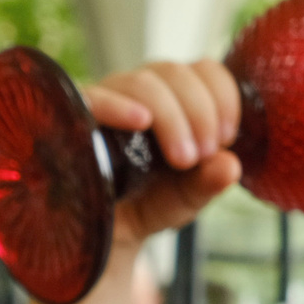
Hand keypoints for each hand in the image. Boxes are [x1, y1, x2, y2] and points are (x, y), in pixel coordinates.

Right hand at [86, 60, 244, 245]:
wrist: (100, 234)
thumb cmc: (144, 205)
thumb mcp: (183, 199)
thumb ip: (207, 183)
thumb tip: (230, 165)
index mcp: (175, 99)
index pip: (202, 69)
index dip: (221, 94)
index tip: (228, 136)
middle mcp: (139, 92)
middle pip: (173, 72)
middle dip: (199, 109)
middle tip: (204, 153)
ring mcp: (106, 101)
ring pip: (142, 82)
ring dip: (170, 116)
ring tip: (182, 158)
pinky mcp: (73, 117)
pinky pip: (93, 97)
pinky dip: (117, 105)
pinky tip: (139, 120)